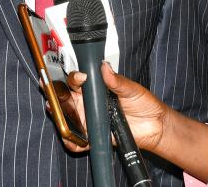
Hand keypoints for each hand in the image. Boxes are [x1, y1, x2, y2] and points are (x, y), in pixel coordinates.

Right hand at [66, 62, 207, 181]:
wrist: (155, 126)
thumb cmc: (144, 103)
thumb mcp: (131, 89)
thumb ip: (117, 81)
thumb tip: (105, 67)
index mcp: (95, 88)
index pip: (78, 80)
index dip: (75, 78)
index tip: (80, 79)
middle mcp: (89, 102)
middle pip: (66, 97)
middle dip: (57, 95)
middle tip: (52, 95)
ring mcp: (89, 119)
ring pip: (67, 117)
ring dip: (59, 115)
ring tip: (55, 113)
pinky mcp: (93, 135)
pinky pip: (77, 140)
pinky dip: (71, 141)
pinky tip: (70, 138)